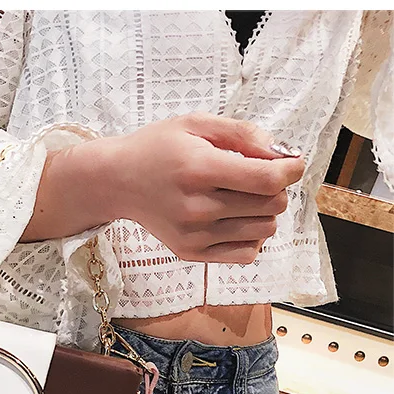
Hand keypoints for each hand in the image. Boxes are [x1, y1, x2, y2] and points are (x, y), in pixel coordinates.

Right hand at [100, 111, 305, 263]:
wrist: (117, 182)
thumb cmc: (157, 149)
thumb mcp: (196, 124)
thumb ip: (243, 133)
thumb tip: (283, 155)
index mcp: (199, 170)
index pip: (267, 180)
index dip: (291, 170)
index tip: (292, 163)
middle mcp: (197, 208)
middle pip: (271, 206)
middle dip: (276, 188)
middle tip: (258, 176)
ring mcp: (194, 235)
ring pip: (264, 230)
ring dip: (264, 212)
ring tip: (244, 197)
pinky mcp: (191, 252)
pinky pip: (246, 254)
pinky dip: (251, 237)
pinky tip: (236, 220)